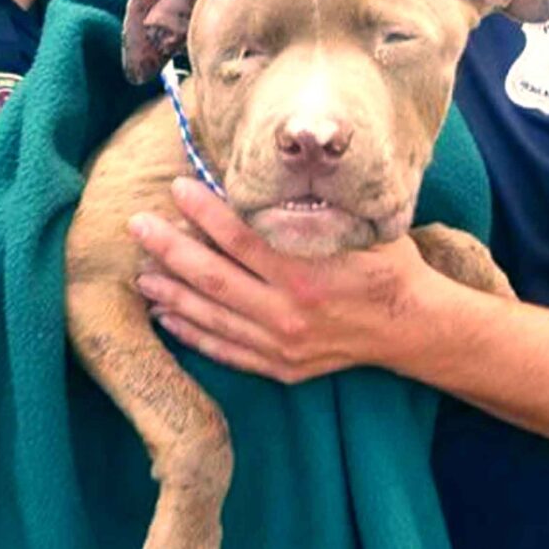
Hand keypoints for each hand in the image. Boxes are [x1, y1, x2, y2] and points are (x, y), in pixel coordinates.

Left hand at [130, 179, 439, 382]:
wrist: (412, 328)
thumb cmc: (387, 268)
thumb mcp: (362, 229)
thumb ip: (316, 213)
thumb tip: (273, 181)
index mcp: (306, 274)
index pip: (241, 238)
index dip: (204, 212)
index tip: (177, 188)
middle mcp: (288, 312)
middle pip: (213, 278)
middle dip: (169, 249)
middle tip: (137, 226)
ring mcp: (281, 345)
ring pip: (212, 317)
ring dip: (171, 294)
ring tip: (140, 273)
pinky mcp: (279, 367)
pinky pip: (225, 350)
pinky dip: (192, 334)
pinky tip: (166, 317)